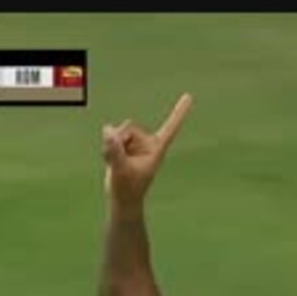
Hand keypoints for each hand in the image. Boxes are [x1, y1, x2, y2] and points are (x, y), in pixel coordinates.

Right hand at [102, 93, 192, 207]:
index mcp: (157, 148)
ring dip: (111, 145)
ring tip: (115, 164)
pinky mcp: (124, 144)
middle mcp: (148, 142)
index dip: (179, 112)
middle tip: (120, 162)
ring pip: (118, 130)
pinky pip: (111, 136)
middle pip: (130, 126)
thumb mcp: (120, 170)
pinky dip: (107, 147)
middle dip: (119, 140)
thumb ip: (114, 150)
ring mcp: (136, 143)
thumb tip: (108, 130)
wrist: (122, 199)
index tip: (189, 96)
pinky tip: (108, 159)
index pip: (170, 127)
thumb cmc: (127, 189)